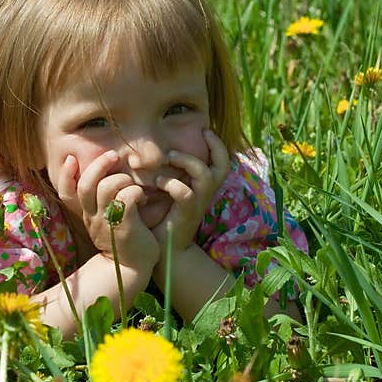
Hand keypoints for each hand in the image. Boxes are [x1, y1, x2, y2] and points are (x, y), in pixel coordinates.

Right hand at [55, 150, 158, 269]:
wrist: (132, 270)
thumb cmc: (124, 240)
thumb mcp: (107, 220)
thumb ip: (103, 201)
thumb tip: (107, 175)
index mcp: (87, 214)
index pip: (66, 194)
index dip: (66, 175)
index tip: (70, 158)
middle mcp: (93, 217)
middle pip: (87, 185)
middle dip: (99, 165)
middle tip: (113, 155)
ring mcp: (108, 222)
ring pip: (108, 187)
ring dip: (122, 179)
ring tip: (132, 185)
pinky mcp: (125, 226)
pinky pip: (127, 198)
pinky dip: (136, 192)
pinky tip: (142, 199)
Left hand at [152, 129, 229, 252]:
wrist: (165, 250)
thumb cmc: (163, 219)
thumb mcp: (169, 192)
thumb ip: (169, 173)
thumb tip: (157, 151)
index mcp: (204, 187)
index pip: (221, 162)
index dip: (218, 145)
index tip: (205, 130)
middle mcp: (205, 194)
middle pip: (223, 165)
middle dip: (215, 146)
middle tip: (201, 133)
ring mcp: (197, 204)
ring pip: (206, 175)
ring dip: (188, 161)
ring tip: (169, 156)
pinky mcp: (186, 214)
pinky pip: (185, 193)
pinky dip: (170, 183)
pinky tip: (157, 182)